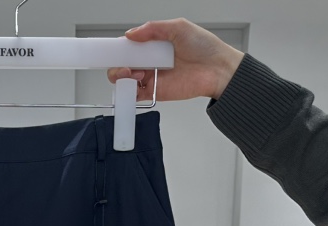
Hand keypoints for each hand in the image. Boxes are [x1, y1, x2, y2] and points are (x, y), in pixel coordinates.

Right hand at [108, 19, 244, 102]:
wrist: (216, 69)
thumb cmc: (204, 47)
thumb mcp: (177, 27)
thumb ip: (152, 29)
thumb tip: (130, 34)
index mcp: (153, 44)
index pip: (128, 46)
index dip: (118, 48)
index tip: (110, 48)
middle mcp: (149, 61)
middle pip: (122, 64)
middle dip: (117, 64)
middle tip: (126, 64)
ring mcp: (151, 78)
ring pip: (124, 79)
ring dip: (122, 76)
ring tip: (135, 73)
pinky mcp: (154, 93)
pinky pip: (134, 95)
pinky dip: (128, 92)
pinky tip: (135, 84)